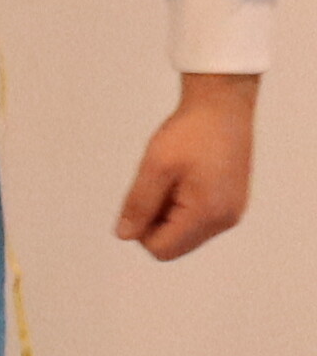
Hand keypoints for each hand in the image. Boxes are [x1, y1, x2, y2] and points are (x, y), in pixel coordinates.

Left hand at [119, 74, 259, 258]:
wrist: (223, 106)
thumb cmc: (191, 132)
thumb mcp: (155, 167)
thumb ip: (138, 205)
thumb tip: (124, 236)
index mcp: (208, 214)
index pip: (161, 250)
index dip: (141, 230)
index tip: (141, 197)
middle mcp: (225, 220)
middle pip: (173, 245)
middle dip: (155, 222)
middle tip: (157, 185)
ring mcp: (231, 212)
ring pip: (184, 234)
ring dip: (167, 213)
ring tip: (172, 179)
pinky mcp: (230, 203)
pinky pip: (197, 220)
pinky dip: (181, 206)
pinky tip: (182, 178)